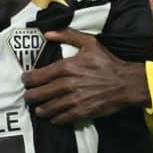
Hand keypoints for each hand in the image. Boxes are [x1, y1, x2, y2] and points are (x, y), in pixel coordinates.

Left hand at [25, 29, 147, 125]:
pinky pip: (59, 119)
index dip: (26, 81)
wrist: (126, 82)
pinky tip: (54, 116)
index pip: (35, 77)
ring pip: (45, 109)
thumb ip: (67, 35)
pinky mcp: (81, 112)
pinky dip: (54, 119)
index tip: (26, 81)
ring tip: (40, 108)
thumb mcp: (89, 43)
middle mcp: (66, 84)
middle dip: (29, 97)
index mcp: (65, 66)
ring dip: (40, 109)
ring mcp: (73, 100)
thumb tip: (47, 33)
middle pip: (36, 95)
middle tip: (30, 97)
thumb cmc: (107, 62)